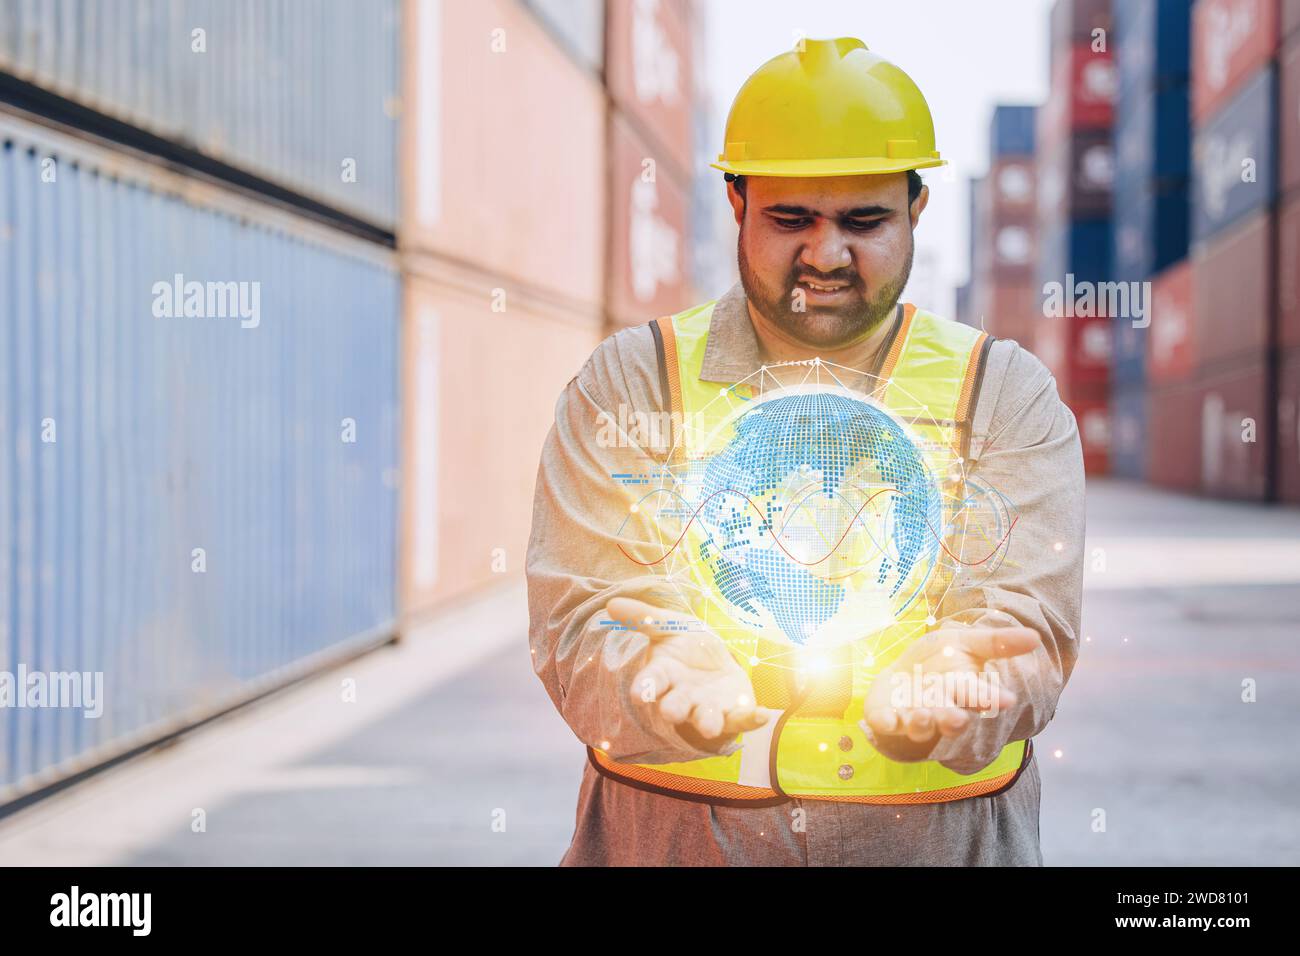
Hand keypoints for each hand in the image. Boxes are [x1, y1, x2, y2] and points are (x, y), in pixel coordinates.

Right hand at [605, 596, 770, 748]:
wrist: (716, 659)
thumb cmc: (686, 644)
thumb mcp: (668, 624)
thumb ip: (644, 617)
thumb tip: (611, 604)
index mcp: (665, 673)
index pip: (652, 681)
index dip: (645, 687)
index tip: (639, 694)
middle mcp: (684, 695)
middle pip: (676, 705)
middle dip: (674, 709)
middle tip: (670, 712)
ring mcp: (708, 706)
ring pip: (705, 718)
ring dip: (707, 722)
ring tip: (708, 726)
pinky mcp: (734, 712)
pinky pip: (742, 719)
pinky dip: (752, 720)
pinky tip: (763, 715)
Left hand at [863, 623, 1040, 753]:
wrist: (901, 675)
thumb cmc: (938, 661)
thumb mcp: (963, 642)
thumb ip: (996, 643)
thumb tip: (1035, 637)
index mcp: (963, 691)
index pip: (979, 697)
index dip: (991, 698)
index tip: (1006, 699)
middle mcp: (940, 708)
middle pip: (949, 718)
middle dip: (953, 720)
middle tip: (958, 719)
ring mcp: (913, 716)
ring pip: (920, 725)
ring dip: (922, 723)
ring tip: (923, 715)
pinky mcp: (887, 718)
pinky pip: (886, 724)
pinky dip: (887, 722)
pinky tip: (888, 719)